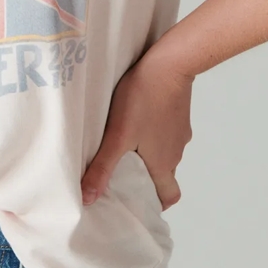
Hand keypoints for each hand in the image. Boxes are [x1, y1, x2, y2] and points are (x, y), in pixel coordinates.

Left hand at [80, 46, 194, 210]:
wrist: (170, 64)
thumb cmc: (143, 100)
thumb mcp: (117, 136)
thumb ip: (102, 167)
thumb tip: (87, 199)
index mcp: (164, 163)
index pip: (169, 196)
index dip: (156, 203)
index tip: (137, 200)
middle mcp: (176, 152)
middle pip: (164, 175)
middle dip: (146, 178)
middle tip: (122, 172)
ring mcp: (180, 132)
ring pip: (165, 152)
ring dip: (148, 154)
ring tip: (124, 143)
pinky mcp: (180, 115)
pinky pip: (167, 133)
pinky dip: (154, 134)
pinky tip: (137, 119)